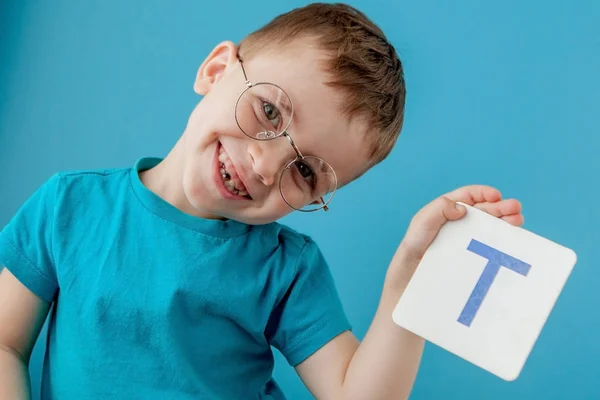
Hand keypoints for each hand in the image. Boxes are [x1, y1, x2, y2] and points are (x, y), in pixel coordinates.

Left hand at [386, 185, 523, 289]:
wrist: (408, 301)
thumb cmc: (407, 266)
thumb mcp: (416, 236)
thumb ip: (434, 214)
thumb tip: (462, 207)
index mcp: (439, 220)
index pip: (462, 199)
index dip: (480, 194)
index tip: (496, 196)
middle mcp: (452, 232)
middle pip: (479, 214)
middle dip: (499, 208)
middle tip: (516, 209)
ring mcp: (462, 250)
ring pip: (487, 232)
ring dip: (504, 224)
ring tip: (518, 221)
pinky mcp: (470, 268)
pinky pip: (489, 254)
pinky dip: (503, 247)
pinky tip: (513, 244)